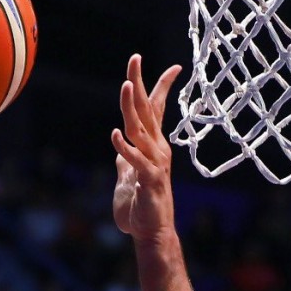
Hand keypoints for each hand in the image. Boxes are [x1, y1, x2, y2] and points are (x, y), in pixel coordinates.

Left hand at [112, 56, 180, 240]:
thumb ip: (125, 161)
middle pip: (146, 110)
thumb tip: (120, 150)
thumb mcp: (127, 177)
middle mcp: (156, 149)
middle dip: (139, 83)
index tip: (174, 67)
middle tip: (135, 58)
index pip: (156, 110)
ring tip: (126, 85)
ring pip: (141, 129)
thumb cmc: (140, 207)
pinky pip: (136, 160)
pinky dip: (125, 147)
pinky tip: (115, 134)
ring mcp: (154, 163)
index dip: (161, 87)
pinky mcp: (148, 180)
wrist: (151, 233)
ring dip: (131, 107)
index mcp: (152, 145)